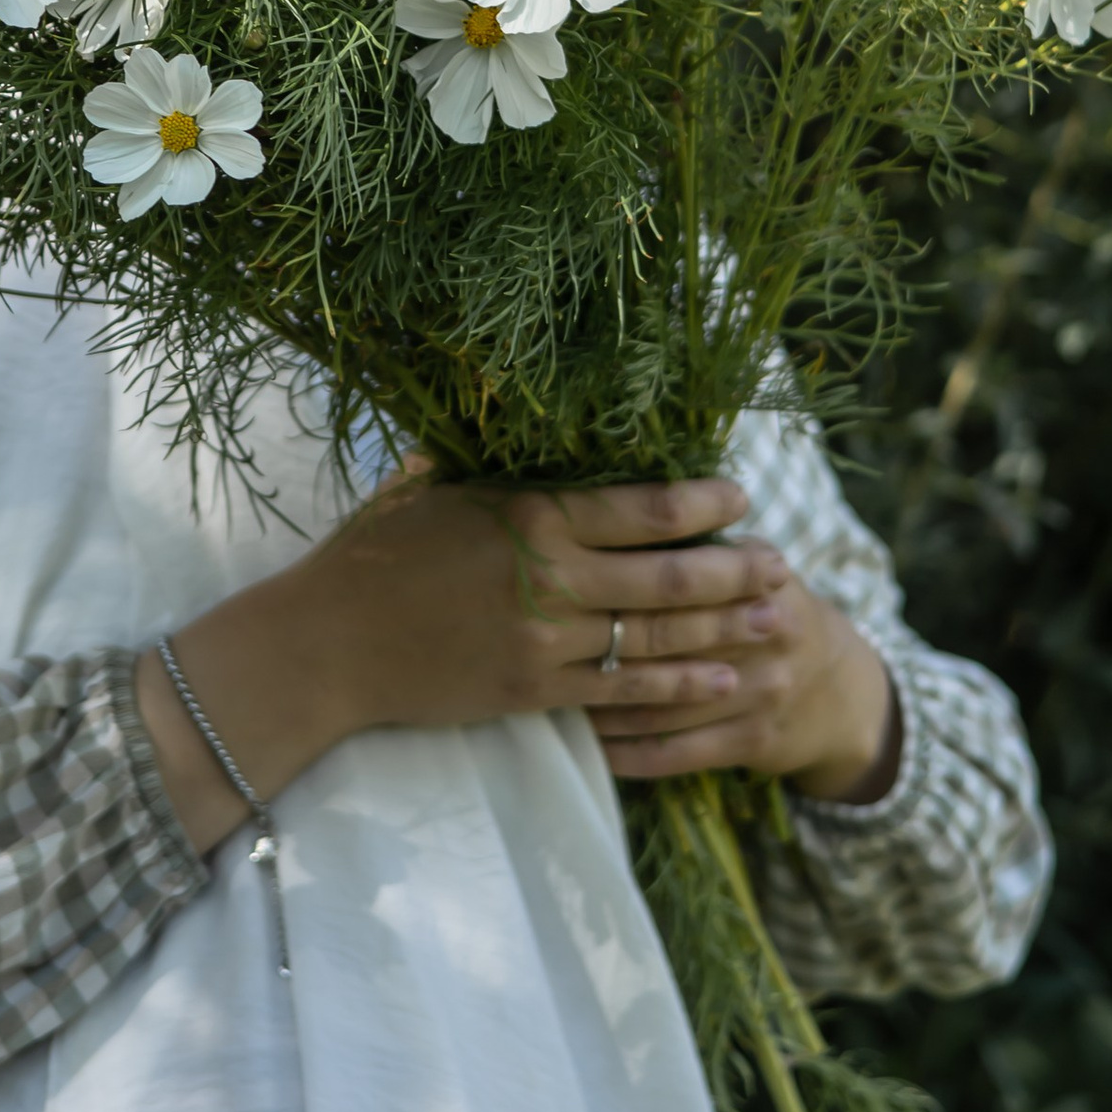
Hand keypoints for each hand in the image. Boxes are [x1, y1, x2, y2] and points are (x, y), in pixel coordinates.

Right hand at [137, 470, 898, 850]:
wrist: (327, 646)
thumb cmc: (371, 555)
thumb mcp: (429, 488)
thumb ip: (487, 465)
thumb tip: (518, 418)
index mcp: (528, 514)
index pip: (639, 506)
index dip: (700, 502)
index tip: (739, 495)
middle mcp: (549, 577)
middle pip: (668, 577)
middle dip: (734, 569)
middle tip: (785, 562)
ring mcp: (546, 641)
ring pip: (657, 638)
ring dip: (725, 630)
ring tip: (777, 621)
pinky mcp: (536, 693)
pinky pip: (623, 692)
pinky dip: (678, 686)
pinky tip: (720, 681)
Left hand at [571, 524, 902, 806]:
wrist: (840, 692)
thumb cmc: (767, 609)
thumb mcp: (753, 563)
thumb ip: (701, 540)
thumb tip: (613, 505)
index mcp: (761, 574)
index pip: (683, 574)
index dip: (619, 580)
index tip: (561, 580)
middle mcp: (767, 629)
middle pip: (669, 636)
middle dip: (602, 642)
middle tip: (541, 640)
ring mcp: (763, 690)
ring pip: (664, 700)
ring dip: (603, 702)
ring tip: (552, 692)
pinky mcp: (753, 740)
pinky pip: (675, 752)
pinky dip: (627, 752)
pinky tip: (590, 743)